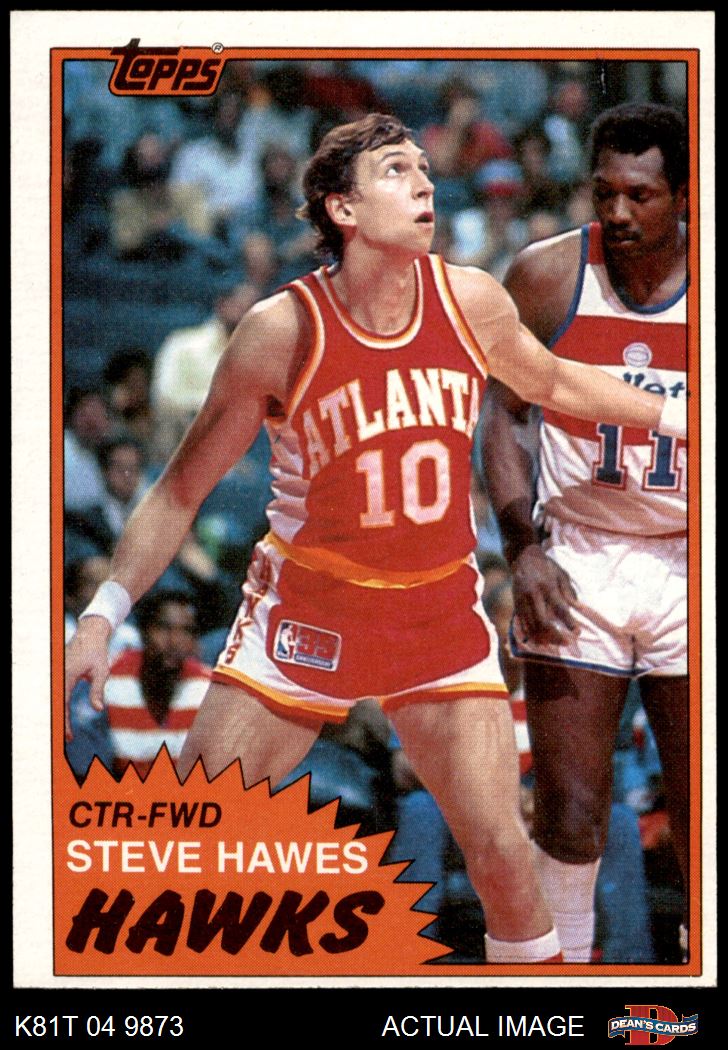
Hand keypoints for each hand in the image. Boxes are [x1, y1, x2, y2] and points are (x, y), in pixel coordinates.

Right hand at [64, 616, 111, 740]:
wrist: (90, 634)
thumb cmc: (98, 652)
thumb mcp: (101, 672)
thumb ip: (97, 690)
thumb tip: (98, 709)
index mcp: (66, 675)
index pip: (62, 704)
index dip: (64, 723)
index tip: (69, 737)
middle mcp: (57, 674)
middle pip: (53, 704)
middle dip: (57, 723)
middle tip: (64, 741)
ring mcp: (55, 673)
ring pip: (52, 699)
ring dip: (56, 716)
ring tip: (62, 733)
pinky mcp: (56, 673)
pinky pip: (54, 693)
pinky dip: (56, 706)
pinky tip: (61, 718)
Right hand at [511, 544, 578, 644]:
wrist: (523, 557)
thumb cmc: (547, 567)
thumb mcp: (561, 574)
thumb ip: (569, 591)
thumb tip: (577, 608)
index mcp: (547, 586)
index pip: (560, 608)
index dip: (569, 622)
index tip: (577, 632)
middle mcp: (533, 594)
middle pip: (543, 622)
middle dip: (555, 636)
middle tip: (566, 643)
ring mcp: (522, 600)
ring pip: (531, 625)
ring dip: (543, 638)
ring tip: (553, 645)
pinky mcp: (516, 603)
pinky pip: (522, 623)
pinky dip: (531, 634)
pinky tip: (538, 641)